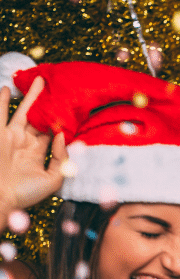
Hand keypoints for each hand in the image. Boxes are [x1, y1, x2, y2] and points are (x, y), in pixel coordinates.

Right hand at [0, 78, 67, 219]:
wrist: (0, 197)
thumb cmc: (26, 194)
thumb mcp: (53, 180)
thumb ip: (61, 159)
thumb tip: (62, 136)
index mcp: (38, 152)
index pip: (51, 132)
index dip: (60, 122)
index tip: (72, 109)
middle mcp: (24, 142)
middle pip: (38, 118)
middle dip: (46, 103)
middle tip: (56, 87)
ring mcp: (9, 136)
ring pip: (21, 111)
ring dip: (29, 97)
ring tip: (37, 81)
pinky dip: (2, 101)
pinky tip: (6, 88)